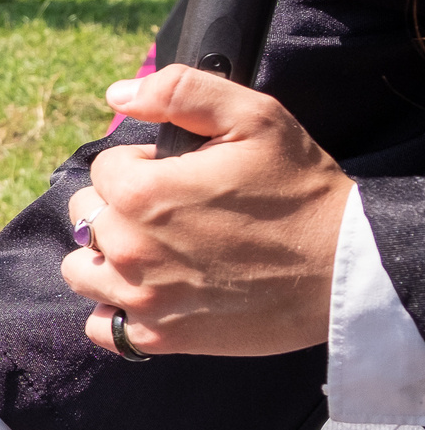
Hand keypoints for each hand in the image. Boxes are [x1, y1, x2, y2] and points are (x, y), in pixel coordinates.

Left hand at [61, 67, 350, 357]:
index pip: (103, 169)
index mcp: (141, 194)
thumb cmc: (301, 192)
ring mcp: (142, 299)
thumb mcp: (253, 118)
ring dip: (106, 258)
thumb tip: (118, 93)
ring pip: (81, 271)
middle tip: (172, 212)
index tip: (180, 175)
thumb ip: (180, 92)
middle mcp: (130, 250)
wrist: (347, 269)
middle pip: (86, 218)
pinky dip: (117, 310)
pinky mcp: (161, 337)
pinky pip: (104, 325)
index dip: (141, 165)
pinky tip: (150, 293)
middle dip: (119, 208)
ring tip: (154, 250)